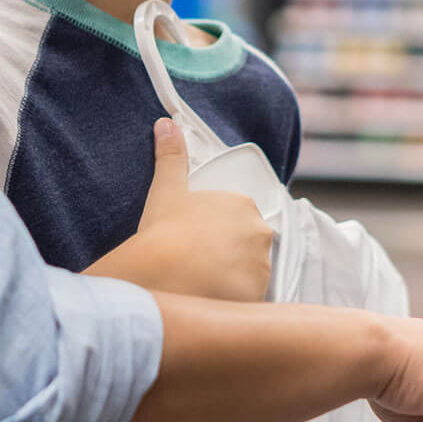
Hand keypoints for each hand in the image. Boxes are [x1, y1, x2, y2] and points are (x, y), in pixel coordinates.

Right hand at [87, 119, 272, 301]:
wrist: (160, 275)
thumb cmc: (163, 230)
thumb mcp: (166, 189)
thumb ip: (170, 155)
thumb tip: (165, 123)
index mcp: (243, 205)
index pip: (236, 218)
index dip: (214, 231)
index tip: (196, 240)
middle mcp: (260, 233)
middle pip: (246, 244)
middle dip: (228, 254)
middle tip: (197, 263)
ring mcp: (261, 266)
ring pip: (249, 272)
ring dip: (232, 277)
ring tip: (201, 283)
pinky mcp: (256, 296)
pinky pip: (248, 297)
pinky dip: (233, 298)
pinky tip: (209, 298)